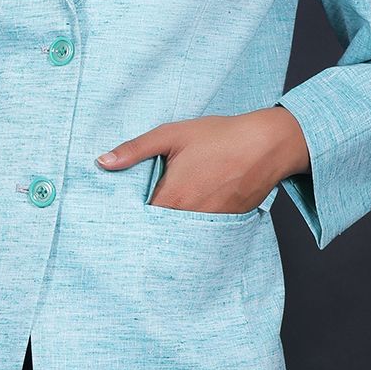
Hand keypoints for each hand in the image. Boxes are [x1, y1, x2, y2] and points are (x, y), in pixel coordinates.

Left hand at [96, 108, 309, 213]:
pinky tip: (188, 217)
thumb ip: (135, 150)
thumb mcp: (172, 134)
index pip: (140, 221)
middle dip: (147, 229)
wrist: (268, 144)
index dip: (128, 220)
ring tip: (160, 222)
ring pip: (182, 235)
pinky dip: (193, 228)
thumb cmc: (220, 136)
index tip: (117, 219)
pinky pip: (203, 233)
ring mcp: (211, 224)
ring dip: (171, 230)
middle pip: (160, 232)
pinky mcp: (228, 223)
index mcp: (172, 198)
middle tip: (133, 225)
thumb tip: (103, 162)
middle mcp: (190, 217)